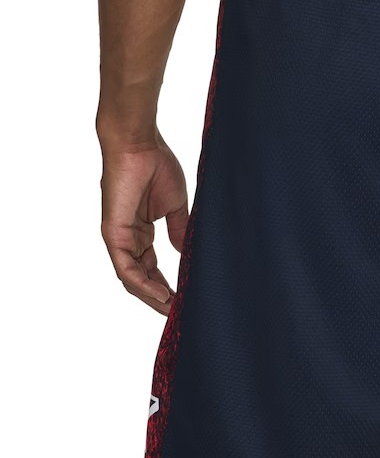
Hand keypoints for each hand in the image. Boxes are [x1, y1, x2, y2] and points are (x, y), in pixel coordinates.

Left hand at [98, 128, 188, 315]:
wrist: (140, 144)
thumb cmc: (156, 166)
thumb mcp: (175, 206)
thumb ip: (179, 231)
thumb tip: (185, 253)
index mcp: (140, 231)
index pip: (151, 267)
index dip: (166, 285)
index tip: (185, 299)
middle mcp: (127, 238)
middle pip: (141, 278)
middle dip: (159, 297)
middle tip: (180, 313)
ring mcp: (119, 237)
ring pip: (132, 278)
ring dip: (151, 297)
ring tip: (172, 310)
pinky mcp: (115, 233)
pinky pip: (127, 268)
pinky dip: (143, 284)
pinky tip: (161, 294)